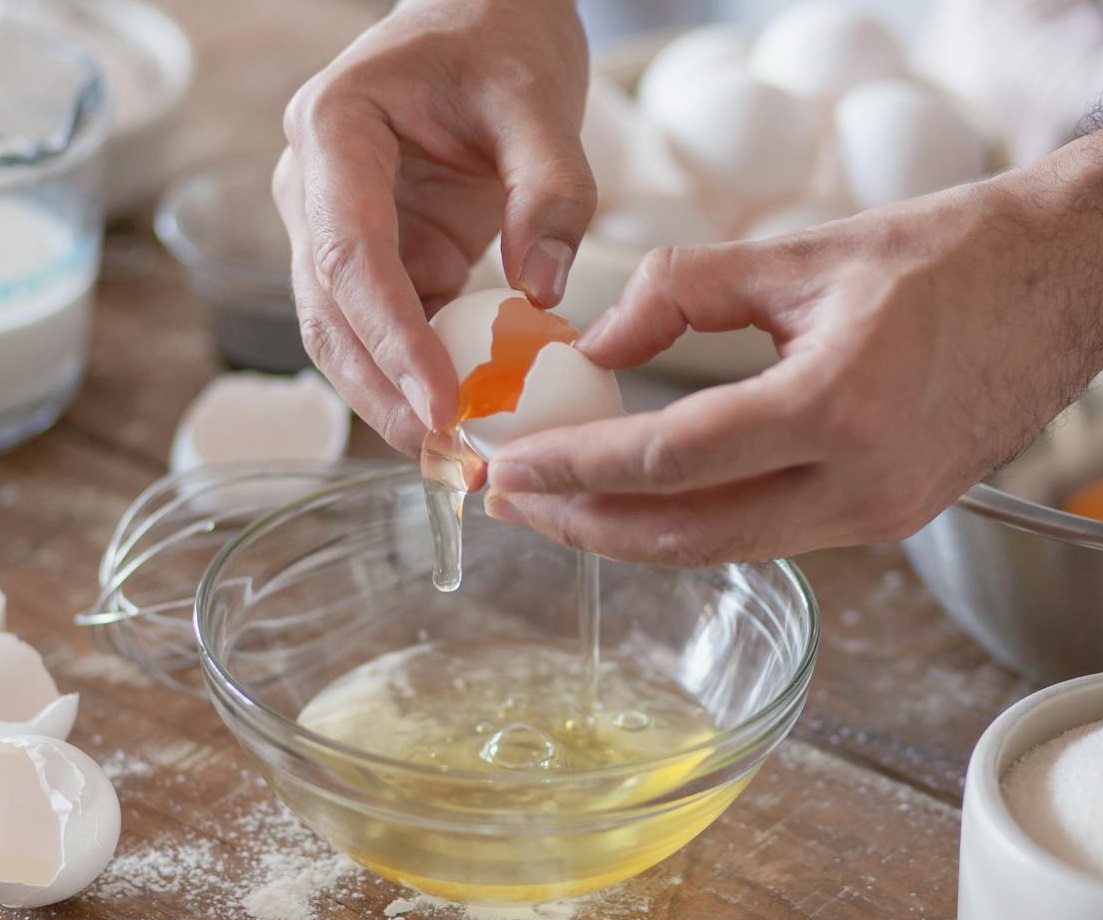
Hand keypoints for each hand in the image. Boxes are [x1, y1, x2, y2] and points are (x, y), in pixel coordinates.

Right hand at [273, 0, 594, 454]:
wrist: (483, 16)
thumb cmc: (502, 39)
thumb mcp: (540, 100)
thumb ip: (551, 190)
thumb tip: (542, 297)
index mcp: (335, 131)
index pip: (349, 254)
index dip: (391, 340)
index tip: (443, 405)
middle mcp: (316, 185)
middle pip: (330, 312)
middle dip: (385, 392)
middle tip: (450, 458)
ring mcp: (340, 225)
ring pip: (345, 334)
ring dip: (393, 399)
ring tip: (456, 458)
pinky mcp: (380, 255)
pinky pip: (388, 329)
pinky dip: (419, 377)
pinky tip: (464, 419)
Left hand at [481, 166, 1102, 565]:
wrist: (1067, 281)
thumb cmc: (947, 254)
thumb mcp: (800, 253)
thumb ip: (681, 294)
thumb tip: (597, 345)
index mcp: (837, 406)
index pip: (669, 461)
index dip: (575, 469)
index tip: (508, 466)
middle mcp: (861, 484)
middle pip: (685, 535)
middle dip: (584, 527)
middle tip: (511, 503)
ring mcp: (882, 514)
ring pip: (724, 549)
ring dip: (634, 533)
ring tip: (561, 506)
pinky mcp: (891, 518)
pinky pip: (769, 537)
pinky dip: (697, 524)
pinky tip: (649, 498)